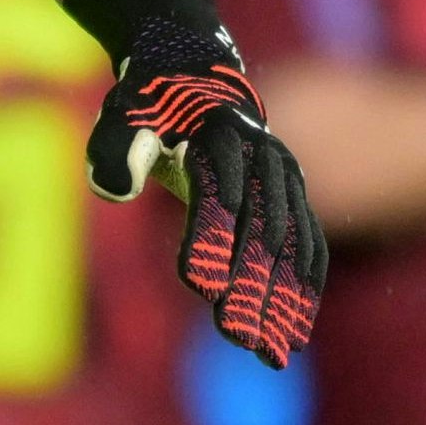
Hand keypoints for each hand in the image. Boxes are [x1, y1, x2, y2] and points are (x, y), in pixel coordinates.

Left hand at [86, 26, 327, 367]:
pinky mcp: (293, 192)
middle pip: (261, 225)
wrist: (197, 72)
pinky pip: (309, 240)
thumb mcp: (123, 114)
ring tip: (274, 352)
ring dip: (285, 297)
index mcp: (217, 133)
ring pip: (291, 240)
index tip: (200, 289)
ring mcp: (283, 173)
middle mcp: (260, 154)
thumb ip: (116, 148)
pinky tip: (297, 329)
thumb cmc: (151, 104)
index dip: (210, 238)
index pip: (217, 191)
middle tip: (238, 339)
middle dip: (252, 285)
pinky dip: (306, 283)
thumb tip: (117, 189)